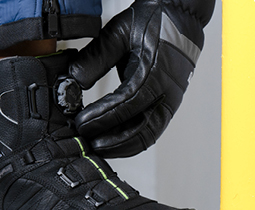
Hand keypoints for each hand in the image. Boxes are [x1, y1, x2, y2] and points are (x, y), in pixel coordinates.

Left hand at [69, 0, 213, 157]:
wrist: (181, 17)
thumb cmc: (154, 22)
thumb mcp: (119, 33)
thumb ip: (96, 57)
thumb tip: (74, 80)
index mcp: (156, 72)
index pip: (126, 103)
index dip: (102, 117)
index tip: (81, 123)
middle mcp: (168, 92)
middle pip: (140, 129)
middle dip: (111, 140)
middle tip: (86, 142)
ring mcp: (170, 102)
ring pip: (147, 136)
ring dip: (121, 146)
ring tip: (97, 146)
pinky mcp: (168, 106)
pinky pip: (151, 131)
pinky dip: (132, 140)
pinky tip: (113, 142)